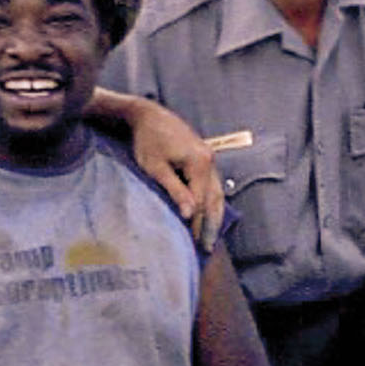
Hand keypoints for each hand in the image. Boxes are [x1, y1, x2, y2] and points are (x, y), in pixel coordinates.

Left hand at [128, 100, 224, 252]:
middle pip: (215, 200)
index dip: (198, 224)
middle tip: (207, 250)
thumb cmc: (147, 141)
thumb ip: (174, 191)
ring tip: (211, 239)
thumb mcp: (155, 168)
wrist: (148, 115)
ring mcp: (210, 159)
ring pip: (217, 194)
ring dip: (215, 217)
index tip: (192, 244)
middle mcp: (210, 161)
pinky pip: (213, 186)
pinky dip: (212, 204)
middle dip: (211, 226)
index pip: (202, 201)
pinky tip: (209, 217)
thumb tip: (190, 214)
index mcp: (199, 163)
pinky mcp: (205, 158)